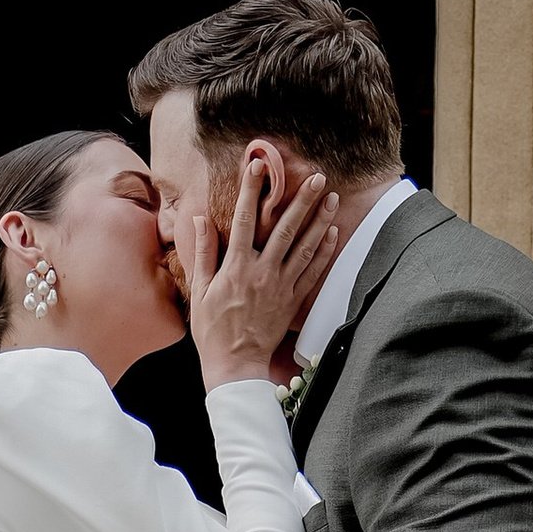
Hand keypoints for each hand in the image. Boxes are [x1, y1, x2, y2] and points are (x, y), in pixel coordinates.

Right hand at [186, 145, 340, 389]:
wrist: (234, 366)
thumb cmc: (212, 331)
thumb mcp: (200, 291)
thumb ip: (204, 253)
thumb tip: (201, 219)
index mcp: (236, 267)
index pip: (243, 219)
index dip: (250, 190)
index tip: (257, 165)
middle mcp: (262, 273)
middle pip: (285, 229)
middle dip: (302, 200)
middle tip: (317, 176)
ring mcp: (281, 287)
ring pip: (305, 248)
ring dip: (320, 221)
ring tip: (332, 197)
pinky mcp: (292, 302)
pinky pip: (312, 273)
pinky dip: (324, 252)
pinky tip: (333, 233)